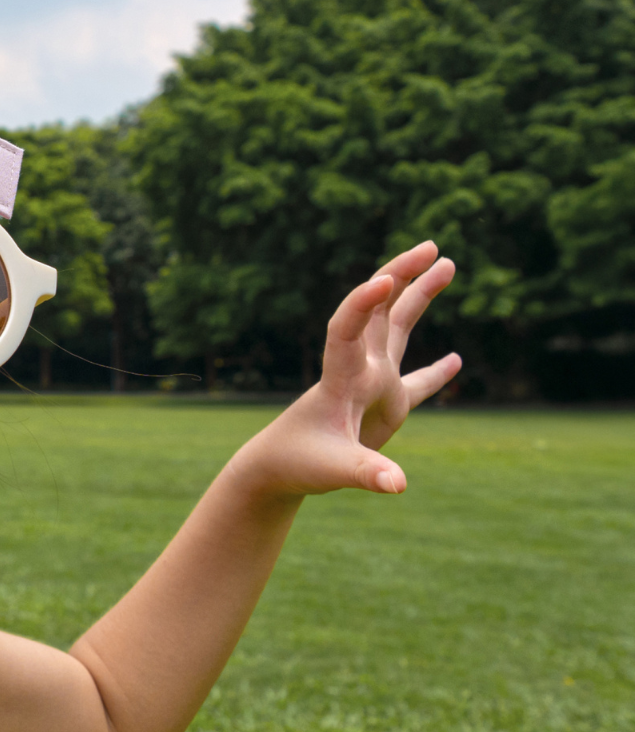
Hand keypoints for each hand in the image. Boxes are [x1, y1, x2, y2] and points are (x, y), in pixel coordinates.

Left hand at [237, 242, 460, 496]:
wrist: (277, 470)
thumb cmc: (297, 465)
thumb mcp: (334, 471)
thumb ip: (366, 474)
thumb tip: (398, 484)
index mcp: (340, 380)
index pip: (346, 331)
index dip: (360, 304)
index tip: (382, 280)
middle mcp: (358, 372)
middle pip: (378, 312)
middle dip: (402, 276)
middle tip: (431, 247)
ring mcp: (373, 385)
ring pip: (398, 329)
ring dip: (419, 297)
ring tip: (446, 263)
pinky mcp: (385, 407)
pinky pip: (417, 383)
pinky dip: (436, 373)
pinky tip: (455, 360)